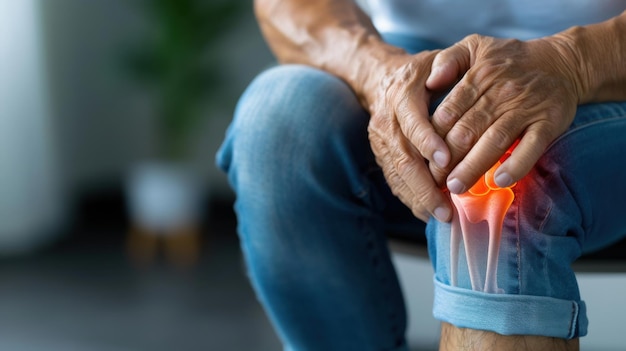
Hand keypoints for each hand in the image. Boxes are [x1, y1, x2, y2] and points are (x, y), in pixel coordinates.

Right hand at [365, 51, 452, 221]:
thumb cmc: (420, 70)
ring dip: (419, 198)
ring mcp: (380, 140)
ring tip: (442, 217)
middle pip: (402, 157)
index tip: (445, 162)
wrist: (379, 77)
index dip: (426, 141)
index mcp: (401, 94)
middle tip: (446, 209)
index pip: (412, 120)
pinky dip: (411, 198)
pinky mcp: (381, 154)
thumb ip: (447, 63)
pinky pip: (394, 180)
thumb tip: (444, 78)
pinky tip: (429, 213)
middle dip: (425, 186)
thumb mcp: (435, 57)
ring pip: (397, 174)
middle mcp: (386, 120)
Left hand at [425, 34, 582, 193]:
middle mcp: (501, 93)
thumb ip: (448, 60)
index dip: (432, 138)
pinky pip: (531, 147)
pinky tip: (500, 181)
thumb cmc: (507, 59)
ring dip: (473, 166)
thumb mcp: (474, 46)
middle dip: (447, 159)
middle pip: (467, 130)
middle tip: (433, 181)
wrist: (560, 62)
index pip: (448, 112)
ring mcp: (525, 109)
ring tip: (456, 187)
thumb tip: (429, 81)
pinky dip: (516, 165)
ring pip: (494, 141)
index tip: (421, 159)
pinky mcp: (548, 123)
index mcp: (478, 76)